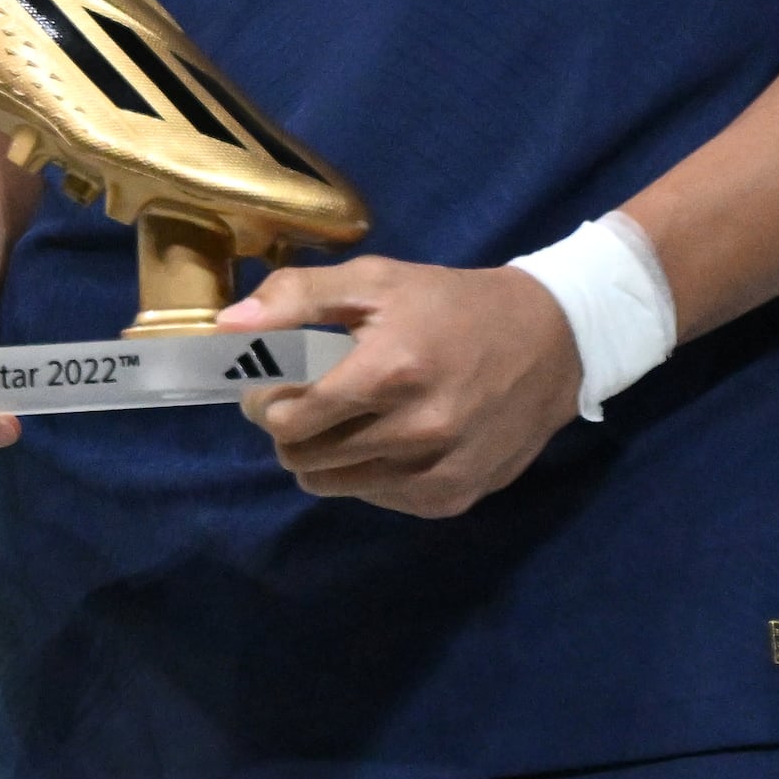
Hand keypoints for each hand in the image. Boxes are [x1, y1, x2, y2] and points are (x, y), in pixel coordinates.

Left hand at [226, 256, 583, 516]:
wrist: (551, 341)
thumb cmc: (449, 305)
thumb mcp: (375, 279)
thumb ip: (296, 296)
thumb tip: (227, 326)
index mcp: (388, 372)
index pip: (287, 418)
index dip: (264, 402)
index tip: (271, 384)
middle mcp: (415, 431)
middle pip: (303, 458)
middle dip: (289, 428)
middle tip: (305, 399)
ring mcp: (438, 471)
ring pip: (334, 485)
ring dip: (322, 455)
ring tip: (344, 417)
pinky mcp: (455, 498)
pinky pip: (376, 499)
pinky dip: (365, 473)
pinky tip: (386, 437)